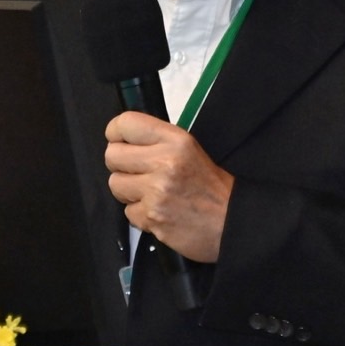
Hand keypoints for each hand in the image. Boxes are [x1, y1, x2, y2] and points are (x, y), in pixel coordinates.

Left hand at [104, 111, 233, 262]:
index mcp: (175, 140)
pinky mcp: (152, 217)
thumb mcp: (189, 149)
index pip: (126, 124)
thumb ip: (157, 141)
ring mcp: (156, 191)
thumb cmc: (210, 185)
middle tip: (136, 170)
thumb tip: (122, 139)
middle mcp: (164, 162)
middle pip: (112, 155)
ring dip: (128, 190)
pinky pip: (127, 212)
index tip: (118, 139)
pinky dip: (140, 213)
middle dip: (121, 164)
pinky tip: (157, 210)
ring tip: (149, 192)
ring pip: (115, 184)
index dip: (116, 132)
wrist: (231, 221)